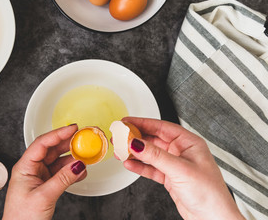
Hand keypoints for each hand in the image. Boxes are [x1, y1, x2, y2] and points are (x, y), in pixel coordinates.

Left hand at [2, 124, 86, 219]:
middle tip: (82, 138)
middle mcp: (32, 169)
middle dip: (67, 143)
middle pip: (51, 150)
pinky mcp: (46, 185)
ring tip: (85, 157)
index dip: (58, 134)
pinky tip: (81, 172)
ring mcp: (39, 177)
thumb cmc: (22, 218)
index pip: (42, 144)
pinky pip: (61, 173)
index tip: (72, 129)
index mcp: (24, 167)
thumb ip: (62, 179)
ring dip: (72, 159)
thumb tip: (78, 164)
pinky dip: (72, 172)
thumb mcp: (44, 196)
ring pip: (58, 161)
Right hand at [121, 117, 244, 219]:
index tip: (127, 122)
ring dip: (135, 153)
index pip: (161, 127)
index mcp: (189, 142)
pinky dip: (139, 166)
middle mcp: (181, 151)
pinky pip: (150, 168)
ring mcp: (174, 165)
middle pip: (153, 139)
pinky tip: (129, 164)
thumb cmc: (210, 193)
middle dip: (135, 138)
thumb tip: (137, 143)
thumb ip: (156, 155)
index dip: (142, 123)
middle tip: (120, 136)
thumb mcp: (180, 169)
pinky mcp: (169, 177)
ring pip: (150, 154)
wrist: (213, 219)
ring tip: (121, 150)